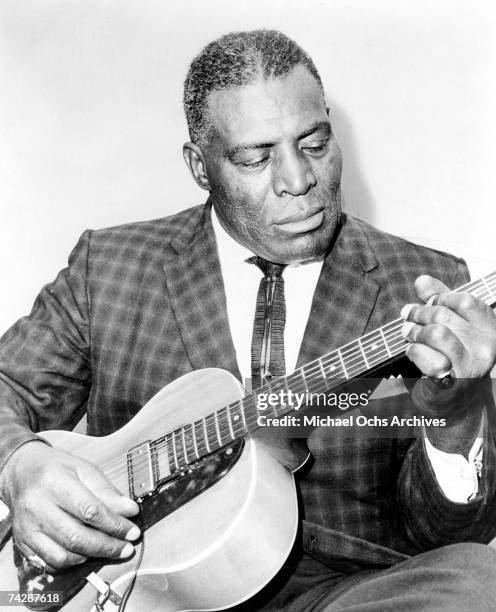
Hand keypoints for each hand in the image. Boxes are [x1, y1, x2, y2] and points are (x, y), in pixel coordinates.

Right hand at [1, 441, 139, 569]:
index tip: (133, 531)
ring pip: (64, 555)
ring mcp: (28, 528)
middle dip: (108, 546)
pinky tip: (88, 554)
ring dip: (93, 557)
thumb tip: (130, 510)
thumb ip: (107, 491)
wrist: (22, 473)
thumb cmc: (56, 468)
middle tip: (127, 547)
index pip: (90, 510)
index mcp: (55, 482)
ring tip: (111, 549)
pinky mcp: (23, 543)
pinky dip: (73, 563)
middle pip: (77, 537)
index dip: (115, 524)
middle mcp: (37, 507)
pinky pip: (50, 563)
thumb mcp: (84, 469)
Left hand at [401, 275, 495, 379]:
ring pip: (436, 333)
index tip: (427, 302)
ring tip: (408, 332)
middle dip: (419, 313)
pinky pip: (428, 358)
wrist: (455, 399)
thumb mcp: (452, 323)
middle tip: (407, 315)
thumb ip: (440, 300)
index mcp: (490, 330)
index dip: (441, 298)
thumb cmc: (454, 356)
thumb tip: (421, 281)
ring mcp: (472, 366)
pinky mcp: (454, 382)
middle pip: (445, 315)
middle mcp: (486, 348)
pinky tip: (412, 351)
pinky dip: (414, 351)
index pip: (466, 301)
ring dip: (415, 330)